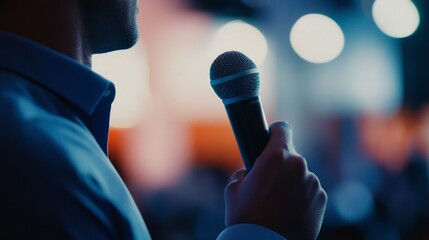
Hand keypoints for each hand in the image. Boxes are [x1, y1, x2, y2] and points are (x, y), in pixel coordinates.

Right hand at [224, 122, 326, 239]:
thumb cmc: (246, 218)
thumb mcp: (233, 189)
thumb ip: (245, 172)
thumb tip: (251, 172)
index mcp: (276, 157)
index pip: (282, 129)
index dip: (275, 132)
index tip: (272, 137)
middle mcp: (298, 165)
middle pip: (290, 156)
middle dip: (281, 165)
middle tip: (268, 183)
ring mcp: (312, 182)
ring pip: (300, 174)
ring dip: (292, 182)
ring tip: (278, 203)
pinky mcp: (322, 198)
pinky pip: (310, 191)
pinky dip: (302, 197)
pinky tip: (289, 211)